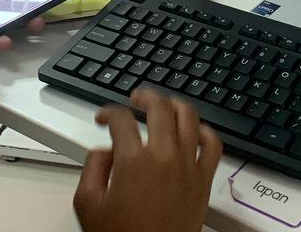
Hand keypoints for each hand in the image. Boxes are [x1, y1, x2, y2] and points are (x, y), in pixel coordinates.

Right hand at [74, 89, 222, 231]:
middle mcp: (164, 157)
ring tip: (164, 105)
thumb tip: (104, 151)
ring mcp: (188, 166)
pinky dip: (205, 131)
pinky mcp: (204, 180)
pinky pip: (213, 144)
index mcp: (133, 161)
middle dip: (144, 95)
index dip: (108, 112)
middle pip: (159, 106)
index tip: (104, 118)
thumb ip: (91, 168)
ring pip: (189, 117)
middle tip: (135, 99)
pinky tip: (195, 130)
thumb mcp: (87, 205)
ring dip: (174, 104)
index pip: (121, 119)